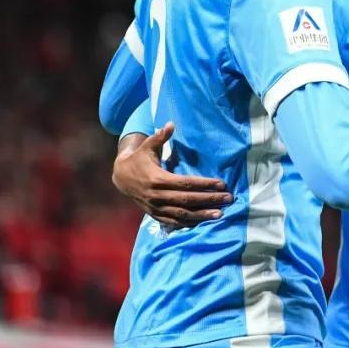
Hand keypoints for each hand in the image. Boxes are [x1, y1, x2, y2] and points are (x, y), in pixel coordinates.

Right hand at [112, 123, 231, 228]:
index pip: (186, 183)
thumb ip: (160, 137)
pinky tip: (202, 222)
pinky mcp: (155, 215)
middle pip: (188, 200)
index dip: (205, 184)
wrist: (120, 177)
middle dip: (209, 200)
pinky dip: (188, 223)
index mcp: (158, 179)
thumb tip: (170, 124)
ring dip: (201, 215)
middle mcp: (158, 196)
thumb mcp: (147, 146)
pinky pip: (174, 222)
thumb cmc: (139, 160)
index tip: (221, 184)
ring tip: (220, 214)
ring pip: (182, 214)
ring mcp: (156, 207)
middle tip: (228, 199)